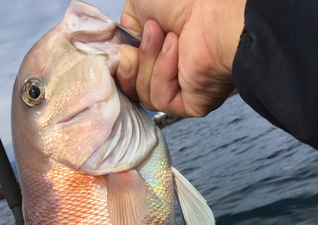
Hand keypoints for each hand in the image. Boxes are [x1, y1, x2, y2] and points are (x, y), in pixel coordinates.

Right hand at [116, 0, 245, 116]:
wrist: (211, 10)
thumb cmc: (185, 1)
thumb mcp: (139, 5)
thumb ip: (125, 29)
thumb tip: (122, 50)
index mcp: (160, 55)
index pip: (131, 75)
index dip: (122, 66)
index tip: (124, 49)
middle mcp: (172, 75)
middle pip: (133, 89)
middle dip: (134, 64)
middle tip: (151, 35)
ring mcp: (181, 92)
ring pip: (144, 96)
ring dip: (150, 64)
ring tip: (169, 38)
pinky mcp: (189, 106)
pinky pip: (160, 100)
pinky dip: (163, 74)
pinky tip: (178, 51)